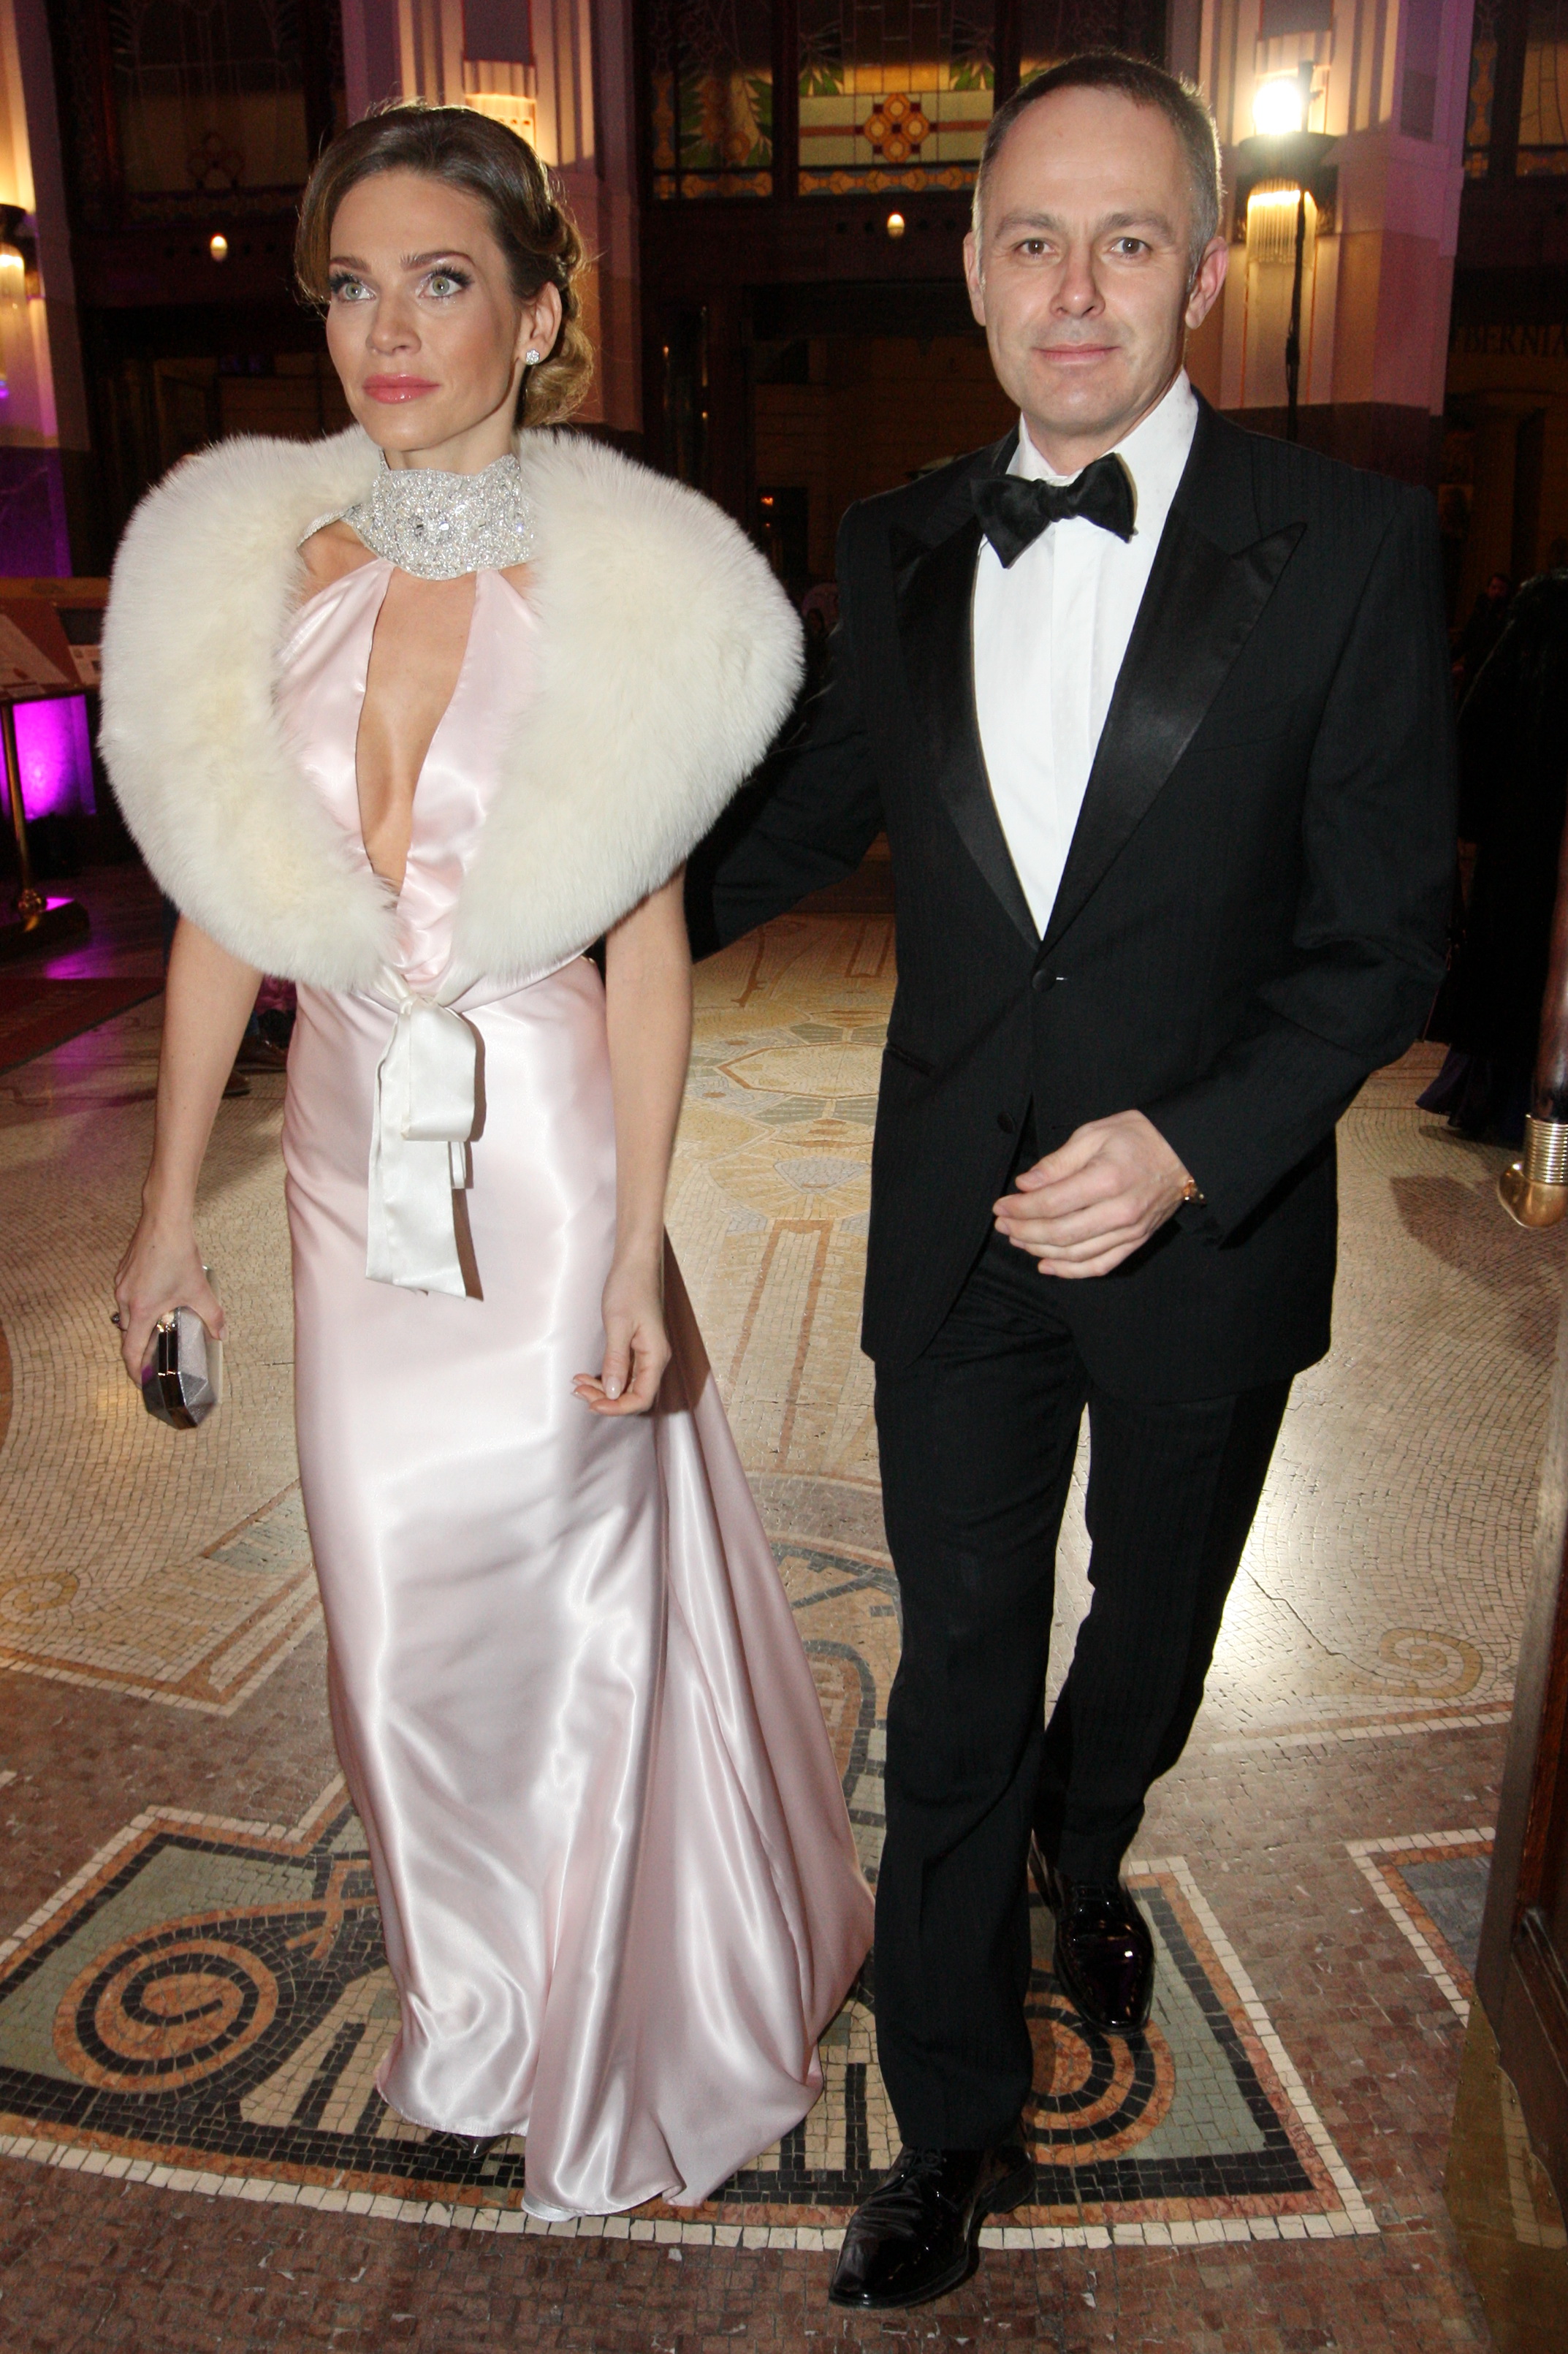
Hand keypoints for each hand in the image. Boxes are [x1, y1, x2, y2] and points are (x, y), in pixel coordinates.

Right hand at [113, 1215, 222, 1384]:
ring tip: (158, 1329)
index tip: (142, 1380)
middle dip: (140, 1348)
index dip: (135, 1369)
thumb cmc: (177, 1254)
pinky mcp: (123, 1272)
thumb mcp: (199, 1290)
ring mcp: (121, 1284)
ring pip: (126, 1315)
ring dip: (139, 1325)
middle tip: (155, 1357)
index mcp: (140, 1309)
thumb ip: (212, 1316)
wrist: (164, 1222)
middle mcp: (124, 1299)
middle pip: (127, 1334)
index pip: (130, 1350)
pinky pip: (127, 1298)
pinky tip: (156, 1302)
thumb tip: (221, 1334)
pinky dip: (138, 1307)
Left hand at [574, 1255, 670, 1415]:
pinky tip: (587, 1374)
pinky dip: (605, 1376)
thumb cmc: (629, 1288)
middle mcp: (654, 1358)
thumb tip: (611, 1393)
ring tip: (578, 1383)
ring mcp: (645, 1353)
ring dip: (602, 1389)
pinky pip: (622, 1371)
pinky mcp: (636, 1346)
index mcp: (655, 1355)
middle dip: (605, 1398)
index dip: (617, 1407)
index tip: (592, 1404)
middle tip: (578, 1391)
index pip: (642, 1397)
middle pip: (632, 1394)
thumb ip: (616, 1361)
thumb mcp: (618, 1325)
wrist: (635, 1263)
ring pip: (625, 1384)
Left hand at [993, 1110, 1192, 1279]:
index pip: (1052, 1203)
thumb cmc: (1138, 1136)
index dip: (1021, 1208)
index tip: (1000, 1206)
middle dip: (1024, 1231)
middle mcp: (1120, 1211)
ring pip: (1076, 1254)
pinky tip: (1047, 1266)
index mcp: (1106, 1179)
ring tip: (1018, 1241)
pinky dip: (1071, 1271)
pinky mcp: (1137, 1241)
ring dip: (1041, 1250)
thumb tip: (1025, 1184)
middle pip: (1060, 1233)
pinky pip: (1100, 1265)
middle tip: (1003, 1225)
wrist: (1185, 1151)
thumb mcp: (1094, 1134)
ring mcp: (1130, 1231)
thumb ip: (1058, 1162)